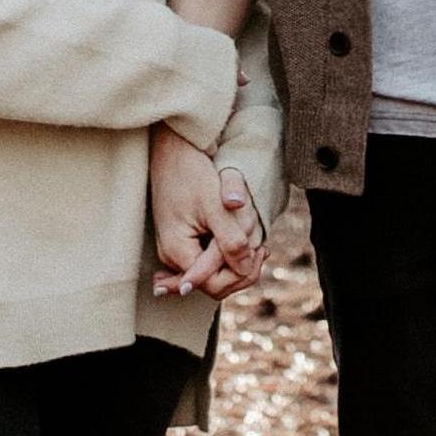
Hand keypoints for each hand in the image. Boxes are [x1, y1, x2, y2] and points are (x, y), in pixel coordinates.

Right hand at [150, 129, 266, 299]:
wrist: (173, 150)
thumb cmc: (192, 174)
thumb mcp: (216, 207)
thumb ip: (230, 241)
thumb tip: (243, 270)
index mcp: (177, 251)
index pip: (213, 285)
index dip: (240, 274)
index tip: (260, 251)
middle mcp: (172, 256)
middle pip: (212, 283)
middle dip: (240, 271)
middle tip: (263, 250)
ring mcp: (175, 249)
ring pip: (211, 272)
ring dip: (236, 263)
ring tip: (259, 245)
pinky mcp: (182, 240)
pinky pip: (207, 258)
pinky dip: (227, 253)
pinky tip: (245, 241)